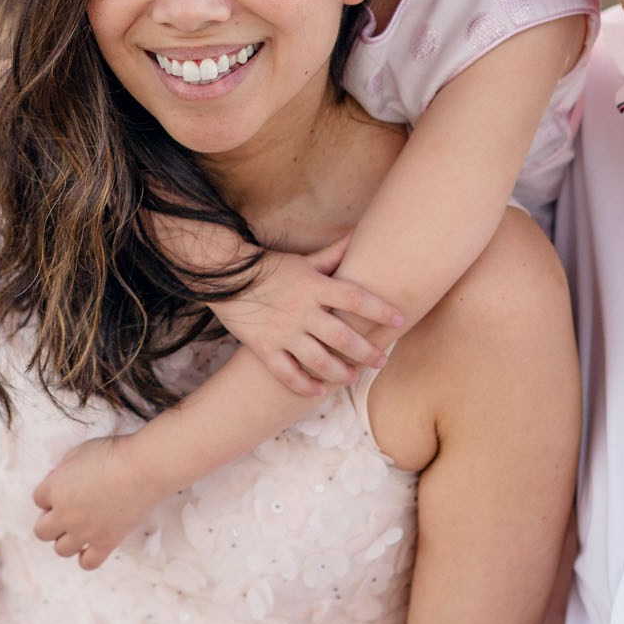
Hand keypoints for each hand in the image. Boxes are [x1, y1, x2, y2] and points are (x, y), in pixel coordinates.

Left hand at [31, 435, 162, 568]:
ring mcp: (84, 531)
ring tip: (79, 530)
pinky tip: (92, 546)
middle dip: (51, 522)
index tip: (64, 491)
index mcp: (55, 489)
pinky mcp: (106, 542)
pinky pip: (88, 563)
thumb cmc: (113, 454)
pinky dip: (87, 557)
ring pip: (61, 550)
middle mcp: (64, 514)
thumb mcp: (79, 452)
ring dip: (67, 541)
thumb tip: (60, 480)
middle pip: (41, 531)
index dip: (50, 495)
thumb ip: (63, 469)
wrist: (142, 468)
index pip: (38, 500)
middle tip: (66, 514)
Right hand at [214, 237, 404, 396]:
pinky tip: (319, 391)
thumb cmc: (271, 268)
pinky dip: (304, 385)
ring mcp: (283, 331)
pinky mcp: (264, 347)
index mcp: (315, 287)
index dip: (380, 309)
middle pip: (342, 336)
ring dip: (340, 372)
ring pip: (318, 360)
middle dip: (366, 352)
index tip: (399, 319)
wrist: (225, 277)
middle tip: (381, 361)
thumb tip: (360, 233)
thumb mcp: (304, 260)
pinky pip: (287, 372)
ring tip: (353, 377)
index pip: (355, 298)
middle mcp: (302, 311)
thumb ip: (333, 253)